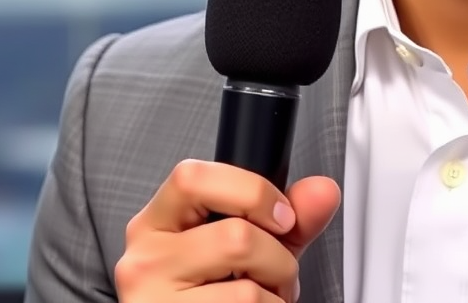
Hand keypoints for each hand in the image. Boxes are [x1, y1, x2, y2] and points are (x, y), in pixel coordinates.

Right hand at [115, 159, 340, 301]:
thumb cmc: (216, 293)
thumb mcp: (253, 247)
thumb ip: (291, 216)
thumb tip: (323, 191)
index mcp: (158, 222)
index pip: (192, 177)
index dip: (251, 191)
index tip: (281, 216)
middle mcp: (145, 260)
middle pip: (235, 237)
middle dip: (279, 260)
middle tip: (277, 276)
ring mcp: (151, 301)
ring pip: (246, 290)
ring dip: (275, 297)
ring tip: (265, 301)